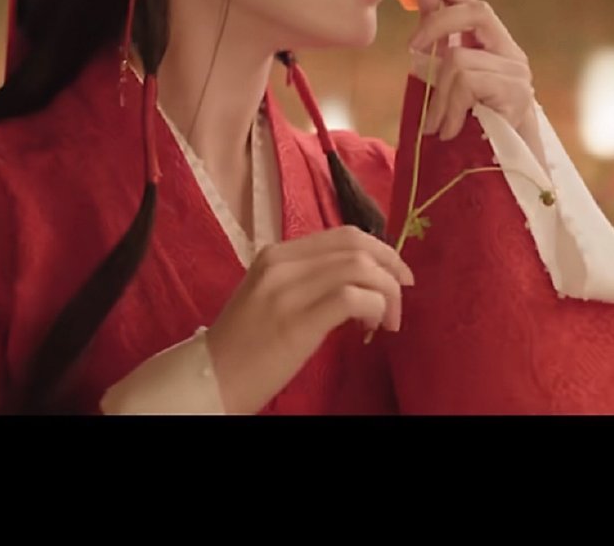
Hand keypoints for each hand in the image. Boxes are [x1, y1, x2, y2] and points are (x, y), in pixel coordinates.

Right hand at [202, 225, 414, 414]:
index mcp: (276, 255)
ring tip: (386, 321)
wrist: (211, 379)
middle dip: (391, 268)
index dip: (380, 251)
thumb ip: (308, 280)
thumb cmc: (244, 345)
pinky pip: (353, 298)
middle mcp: (281, 264)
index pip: (343, 235)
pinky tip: (371, 328)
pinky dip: (374, 308)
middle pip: (357, 245)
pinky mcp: (296, 322)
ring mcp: (286, 291)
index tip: (395, 276)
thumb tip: (360, 280)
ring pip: (360, 268)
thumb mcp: (271, 297)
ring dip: (386, 293)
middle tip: (402, 295)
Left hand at [407, 0, 544, 159]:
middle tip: (411, 49)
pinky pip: (467, 83)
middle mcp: (510, 55)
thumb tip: (417, 21)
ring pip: (460, 58)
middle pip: (475, 11)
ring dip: (439, 96)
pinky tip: (451, 131)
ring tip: (437, 125)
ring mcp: (517, 74)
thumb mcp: (447, 89)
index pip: (472, 4)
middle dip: (438, 21)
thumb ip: (437, 52)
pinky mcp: (518, 95)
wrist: (508, 180)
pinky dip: (450, 109)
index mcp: (492, 50)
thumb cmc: (473, 135)